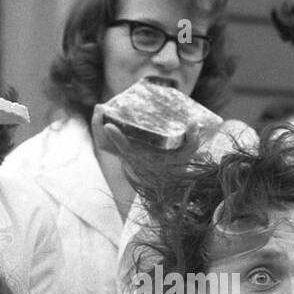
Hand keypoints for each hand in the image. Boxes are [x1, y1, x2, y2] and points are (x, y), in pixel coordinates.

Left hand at [92, 103, 207, 168]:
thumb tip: (195, 122)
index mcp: (143, 159)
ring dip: (98, 127)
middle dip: (99, 127)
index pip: (126, 149)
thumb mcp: (187, 154)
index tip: (109, 126)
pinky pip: (106, 143)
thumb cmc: (176, 167)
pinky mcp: (121, 153)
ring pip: (104, 144)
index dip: (116, 138)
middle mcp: (130, 158)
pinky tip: (104, 115)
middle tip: (100, 108)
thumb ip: (192, 139)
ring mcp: (123, 156)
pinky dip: (101, 131)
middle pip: (107, 145)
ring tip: (100, 109)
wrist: (167, 185)